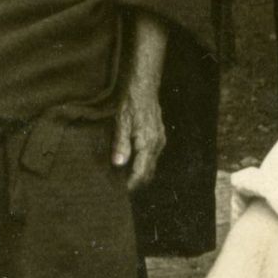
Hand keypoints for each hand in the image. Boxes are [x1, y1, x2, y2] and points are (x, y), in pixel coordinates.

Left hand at [111, 75, 166, 191]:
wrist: (144, 86)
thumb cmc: (131, 103)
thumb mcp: (121, 123)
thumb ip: (120, 145)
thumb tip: (118, 164)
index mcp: (148, 144)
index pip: (141, 172)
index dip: (132, 183)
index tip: (122, 190)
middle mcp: (157, 144)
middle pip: (149, 171)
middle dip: (137, 180)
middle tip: (122, 185)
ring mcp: (159, 139)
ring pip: (151, 163)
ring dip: (140, 171)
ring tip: (125, 175)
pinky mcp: (158, 134)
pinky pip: (152, 155)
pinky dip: (144, 161)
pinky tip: (133, 160)